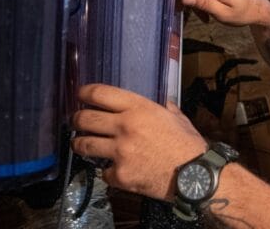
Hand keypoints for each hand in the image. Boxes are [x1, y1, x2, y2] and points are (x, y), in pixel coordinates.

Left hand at [71, 84, 207, 200]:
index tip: (80, 95)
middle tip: (75, 121)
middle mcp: (124, 126)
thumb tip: (160, 102)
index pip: (100, 94)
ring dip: (79, 144)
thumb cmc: (188, 144)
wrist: (194, 176)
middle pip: (85, 119)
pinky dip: (106, 171)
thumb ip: (163, 107)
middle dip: (76, 119)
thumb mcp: (176, 117)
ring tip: (80, 144)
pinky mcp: (119, 174)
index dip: (85, 92)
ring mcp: (119, 152)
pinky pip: (103, 171)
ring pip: (84, 145)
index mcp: (138, 108)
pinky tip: (113, 169)